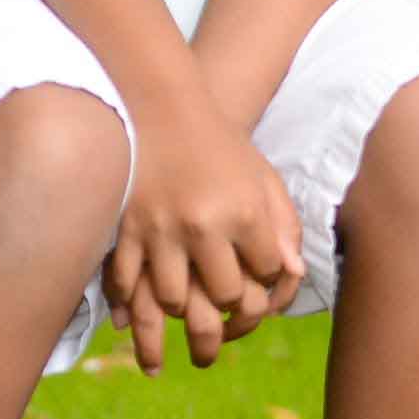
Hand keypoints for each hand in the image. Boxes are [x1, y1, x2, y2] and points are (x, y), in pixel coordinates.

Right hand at [111, 117, 303, 371]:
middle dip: (229, 303)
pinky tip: (138, 310)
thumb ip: (284, 225)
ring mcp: (160, 230)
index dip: (266, 278)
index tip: (258, 271)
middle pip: (223, 296)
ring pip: (173, 300)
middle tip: (226, 303)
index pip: (266, 273)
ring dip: (184, 309)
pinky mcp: (126, 229)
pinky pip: (126, 283)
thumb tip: (292, 274)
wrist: (163, 107)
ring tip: (188, 309)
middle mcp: (203, 225)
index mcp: (243, 211)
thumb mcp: (263, 178)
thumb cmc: (220, 146)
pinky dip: (131, 302)